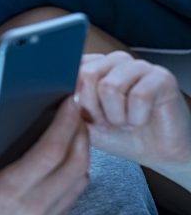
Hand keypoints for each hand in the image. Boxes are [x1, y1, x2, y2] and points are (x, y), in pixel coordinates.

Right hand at [0, 98, 89, 214]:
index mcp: (9, 190)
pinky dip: (76, 173)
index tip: (68, 101)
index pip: (51, 151)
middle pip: (76, 163)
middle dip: (81, 132)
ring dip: (83, 152)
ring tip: (74, 131)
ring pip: (81, 180)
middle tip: (76, 111)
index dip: (65, 123)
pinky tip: (65, 160)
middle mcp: (34, 208)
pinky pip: (74, 196)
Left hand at [75, 51, 190, 173]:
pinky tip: (141, 119)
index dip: (73, 99)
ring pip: (109, 86)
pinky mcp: (161, 77)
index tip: (84, 116)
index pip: (69, 69)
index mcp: (92, 66)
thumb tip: (53, 94)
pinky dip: (136, 117)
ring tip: (125, 121)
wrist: (155, 153)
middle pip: (86, 75)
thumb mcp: (82, 123)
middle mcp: (113, 61)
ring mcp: (138, 66)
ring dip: (116, 115)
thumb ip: (66, 106)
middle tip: (108, 121)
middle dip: (94, 109)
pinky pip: (138, 96)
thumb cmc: (118, 135)